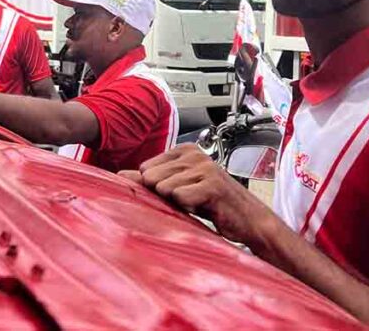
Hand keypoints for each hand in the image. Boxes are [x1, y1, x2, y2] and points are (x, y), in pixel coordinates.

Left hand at [127, 144, 276, 244]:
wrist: (248, 219)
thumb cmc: (213, 203)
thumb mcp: (179, 188)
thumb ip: (150, 180)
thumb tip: (119, 176)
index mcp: (186, 150)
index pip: (146, 167)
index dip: (156, 186)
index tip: (177, 192)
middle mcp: (195, 154)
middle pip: (152, 178)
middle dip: (165, 195)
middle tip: (188, 199)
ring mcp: (204, 168)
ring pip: (165, 188)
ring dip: (178, 203)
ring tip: (197, 203)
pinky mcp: (212, 185)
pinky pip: (180, 198)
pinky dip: (188, 208)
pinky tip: (204, 207)